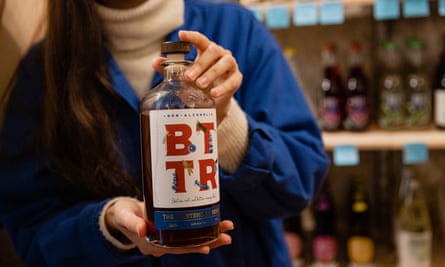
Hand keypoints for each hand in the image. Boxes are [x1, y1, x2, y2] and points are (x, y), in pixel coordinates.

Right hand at [105, 197, 233, 256]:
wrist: (122, 214)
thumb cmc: (122, 217)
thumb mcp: (124, 218)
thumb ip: (132, 223)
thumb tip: (141, 229)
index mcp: (153, 245)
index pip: (177, 249)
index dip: (192, 248)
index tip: (208, 247)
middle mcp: (164, 243)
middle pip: (190, 244)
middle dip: (210, 241)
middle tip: (228, 236)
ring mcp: (169, 236)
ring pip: (193, 237)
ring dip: (211, 233)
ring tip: (228, 227)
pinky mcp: (173, 226)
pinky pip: (191, 229)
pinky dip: (203, 225)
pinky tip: (216, 221)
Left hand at [152, 30, 242, 123]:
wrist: (214, 101)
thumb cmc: (199, 83)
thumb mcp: (184, 76)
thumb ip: (170, 69)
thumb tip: (155, 62)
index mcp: (207, 50)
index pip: (200, 39)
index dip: (191, 37)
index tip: (181, 35)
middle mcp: (221, 54)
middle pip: (213, 51)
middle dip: (200, 64)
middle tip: (188, 77)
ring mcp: (231, 65)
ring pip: (224, 64)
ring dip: (211, 74)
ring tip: (200, 85)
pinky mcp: (237, 79)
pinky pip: (232, 81)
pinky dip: (223, 87)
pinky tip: (213, 94)